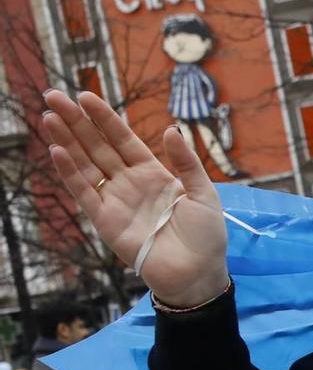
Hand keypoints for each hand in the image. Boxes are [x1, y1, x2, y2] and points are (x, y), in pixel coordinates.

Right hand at [41, 91, 227, 308]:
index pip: (122, 139)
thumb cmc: (206, 236)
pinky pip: (84, 192)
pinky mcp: (105, 220)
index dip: (104, 118)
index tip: (85, 96)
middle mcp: (129, 183)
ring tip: (49, 116)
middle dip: (76, 122)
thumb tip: (171, 130)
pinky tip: (57, 150)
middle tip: (54, 96)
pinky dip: (70, 172)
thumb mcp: (204, 194)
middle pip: (97, 146)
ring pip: (85, 164)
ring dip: (66, 141)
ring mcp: (115, 200)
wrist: (198, 273)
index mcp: (153, 173)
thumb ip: (187, 162)